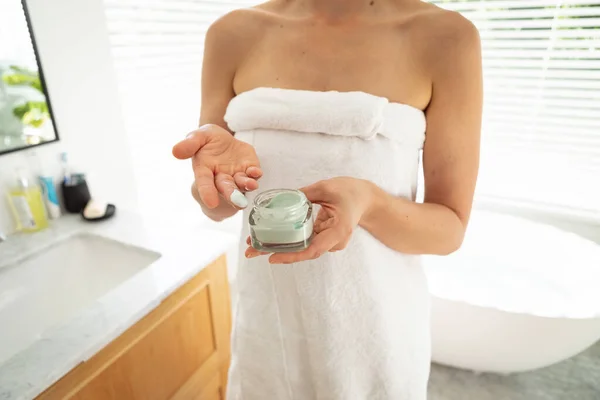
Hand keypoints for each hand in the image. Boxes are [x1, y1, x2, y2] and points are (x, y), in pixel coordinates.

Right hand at [172, 124, 261, 208]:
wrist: (224, 138)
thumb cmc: (207, 140)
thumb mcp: (198, 136)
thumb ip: (189, 144)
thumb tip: (175, 151)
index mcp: (204, 170)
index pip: (205, 183)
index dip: (207, 192)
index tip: (212, 203)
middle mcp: (221, 177)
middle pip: (226, 187)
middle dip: (232, 194)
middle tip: (238, 202)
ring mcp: (236, 174)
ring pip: (241, 184)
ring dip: (246, 185)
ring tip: (251, 185)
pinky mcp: (249, 168)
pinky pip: (253, 174)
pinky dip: (255, 174)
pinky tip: (256, 172)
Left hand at [245, 177, 373, 263]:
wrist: (366, 198)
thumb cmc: (351, 191)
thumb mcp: (327, 187)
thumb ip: (305, 194)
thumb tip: (281, 198)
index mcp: (338, 231)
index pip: (313, 249)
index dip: (292, 256)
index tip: (272, 257)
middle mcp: (334, 242)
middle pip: (303, 251)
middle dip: (277, 252)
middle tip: (251, 251)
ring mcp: (329, 242)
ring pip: (302, 248)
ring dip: (279, 246)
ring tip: (254, 245)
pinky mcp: (324, 238)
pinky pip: (305, 241)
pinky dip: (288, 240)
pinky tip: (269, 238)